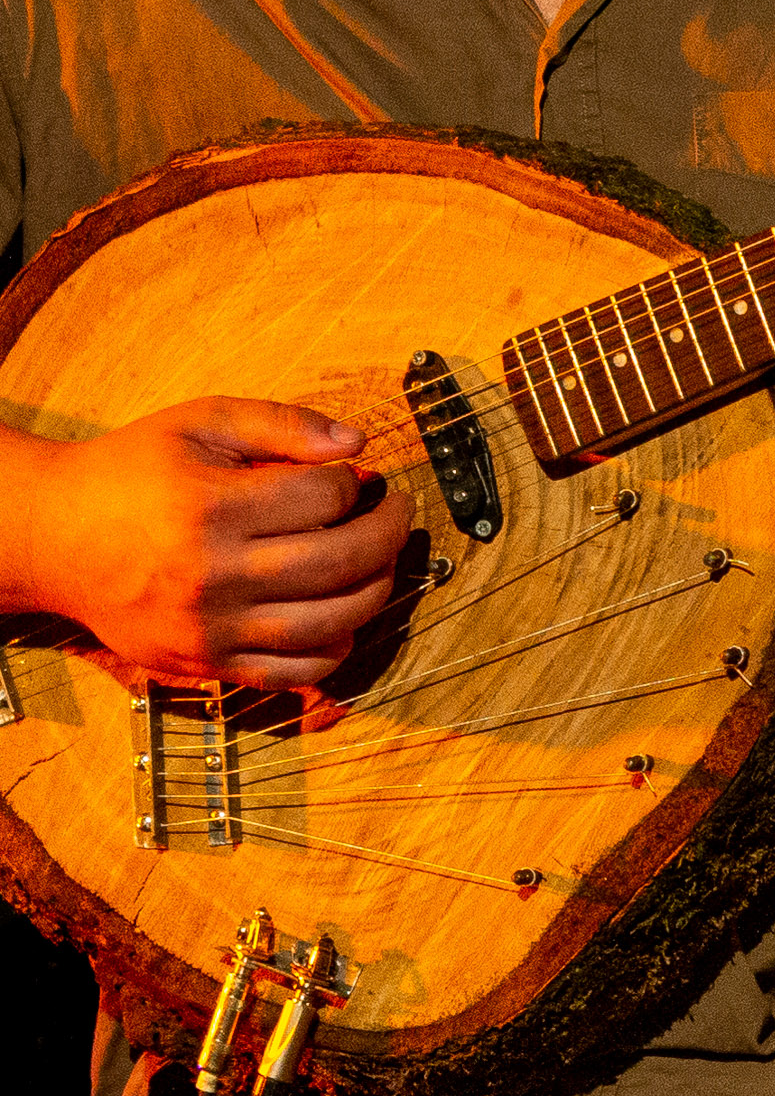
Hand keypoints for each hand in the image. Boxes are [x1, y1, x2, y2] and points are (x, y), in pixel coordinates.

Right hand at [13, 398, 411, 686]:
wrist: (56, 538)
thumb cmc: (131, 472)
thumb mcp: (198, 422)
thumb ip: (280, 423)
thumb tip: (357, 445)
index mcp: (212, 506)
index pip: (324, 499)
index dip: (353, 483)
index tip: (355, 476)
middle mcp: (214, 574)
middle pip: (340, 562)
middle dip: (388, 533)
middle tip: (397, 513)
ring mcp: (212, 628)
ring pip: (329, 624)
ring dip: (375, 592)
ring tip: (381, 563)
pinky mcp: (208, 664)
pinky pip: (294, 673)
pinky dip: (334, 650)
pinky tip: (343, 618)